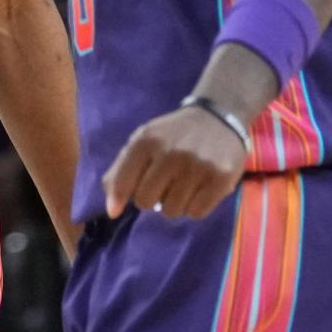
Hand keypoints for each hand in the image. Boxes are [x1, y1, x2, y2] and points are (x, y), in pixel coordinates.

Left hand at [102, 106, 246, 220]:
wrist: (218, 118)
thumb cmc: (174, 134)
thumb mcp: (143, 140)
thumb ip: (121, 171)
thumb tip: (112, 210)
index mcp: (147, 140)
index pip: (124, 182)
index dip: (118, 198)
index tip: (115, 210)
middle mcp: (171, 153)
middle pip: (146, 202)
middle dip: (151, 198)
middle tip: (162, 184)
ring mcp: (197, 167)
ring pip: (172, 211)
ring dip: (175, 203)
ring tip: (183, 184)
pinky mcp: (220, 180)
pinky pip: (196, 213)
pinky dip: (195, 206)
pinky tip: (199, 188)